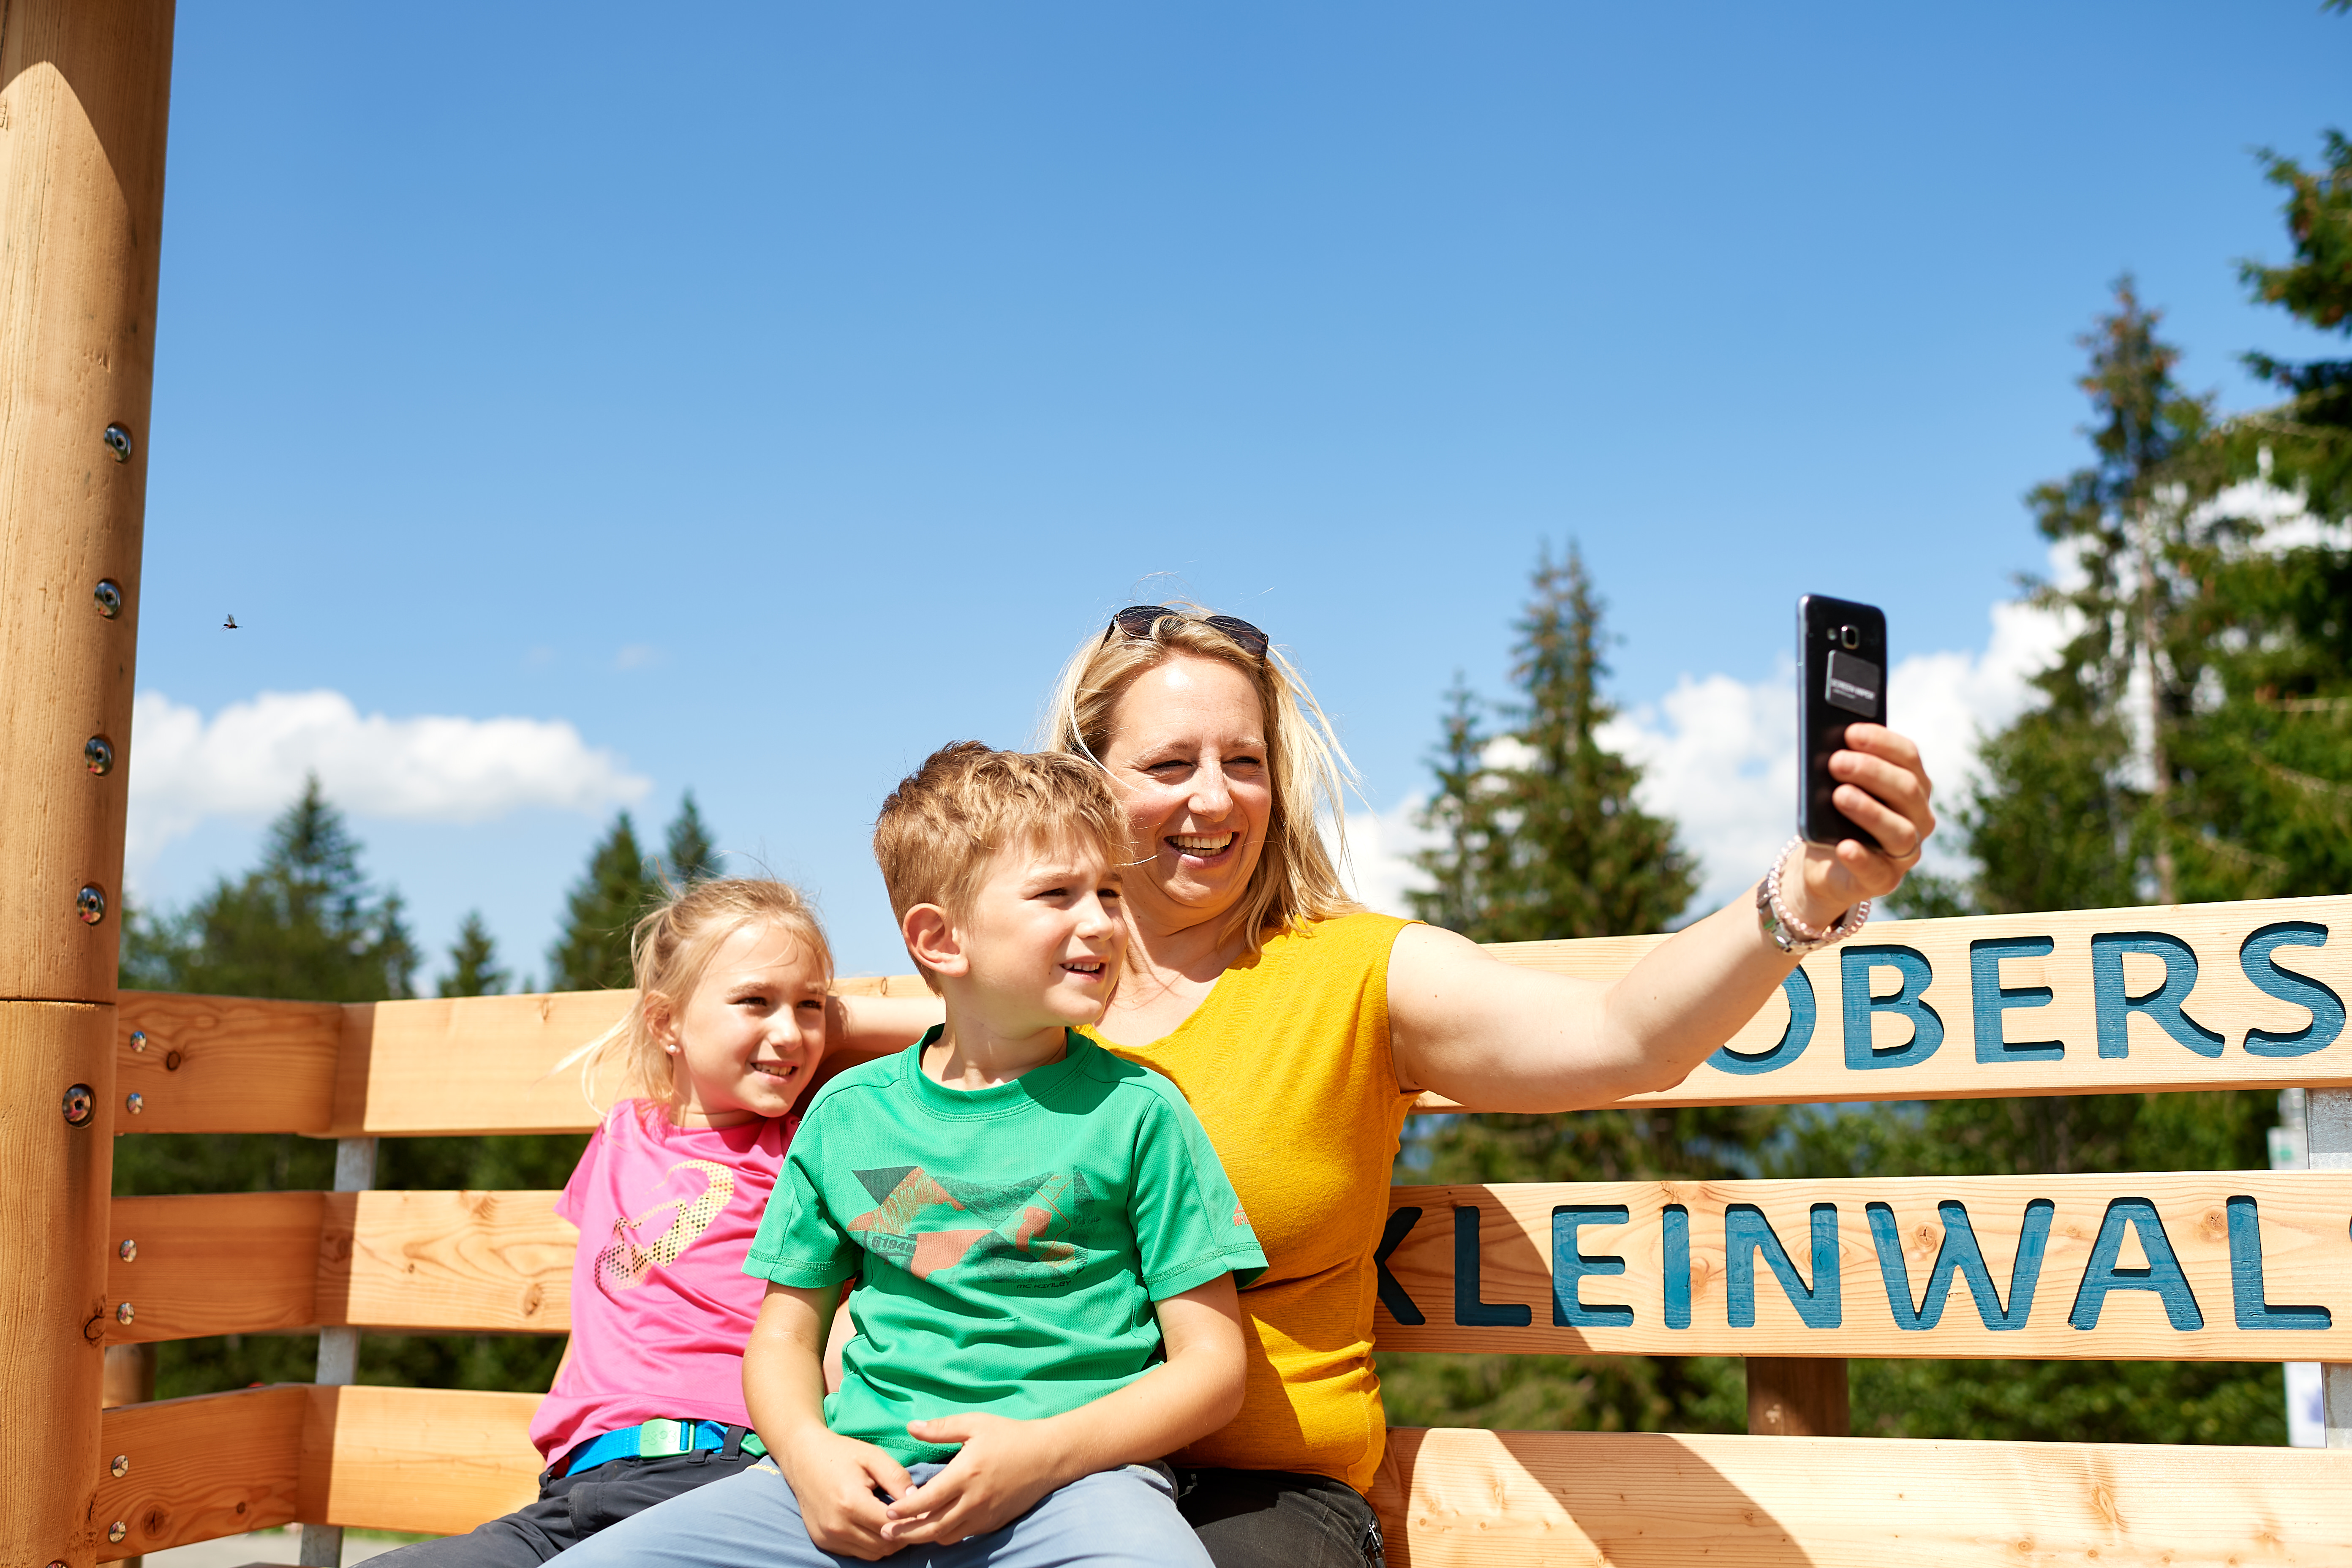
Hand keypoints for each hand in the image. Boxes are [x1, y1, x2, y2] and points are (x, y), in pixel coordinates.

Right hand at [777, 1430, 913, 1560]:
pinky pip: (856, 1553)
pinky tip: (875, 1524)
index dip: (912, 1521)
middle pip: (884, 1545)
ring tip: (896, 1521)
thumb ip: (897, 1478)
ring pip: (872, 1554)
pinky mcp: (823, 1541)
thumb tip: (919, 1500)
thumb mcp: (873, 1456)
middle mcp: (837, 1525)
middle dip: (903, 1534)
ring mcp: (828, 1537)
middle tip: (914, 1518)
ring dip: (888, 1542)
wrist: (803, 1457)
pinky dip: (870, 1544)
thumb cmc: (841, 1453)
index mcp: (851, 1502)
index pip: (893, 1526)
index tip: (924, 1511)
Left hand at [879, 1412, 1069, 1546]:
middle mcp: (974, 1500)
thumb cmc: (1010, 1435)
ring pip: (947, 1536)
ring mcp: (985, 1515)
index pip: (926, 1500)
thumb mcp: (975, 1424)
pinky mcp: (994, 1523)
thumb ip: (941, 1428)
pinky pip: (965, 1535)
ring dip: (925, 1537)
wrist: (1048, 1456)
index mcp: (966, 1474)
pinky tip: (936, 1528)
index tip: (887, 1512)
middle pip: (932, 1527)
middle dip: (906, 1532)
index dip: (904, 1510)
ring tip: (907, 1533)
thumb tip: (910, 1426)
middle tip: (885, 1533)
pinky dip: (946, 1535)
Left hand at [1789, 723, 1935, 926]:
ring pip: (1899, 830)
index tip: (1851, 732)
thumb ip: (1840, 767)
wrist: (1822, 862)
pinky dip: (1861, 858)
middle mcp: (1918, 817)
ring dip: (1869, 810)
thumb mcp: (1834, 786)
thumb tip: (1828, 747)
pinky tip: (1844, 845)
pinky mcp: (1885, 880)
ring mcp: (1906, 852)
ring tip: (1838, 795)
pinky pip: (1877, 870)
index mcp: (1912, 785)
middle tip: (1836, 761)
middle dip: (1871, 771)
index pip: (1908, 758)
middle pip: (1906, 790)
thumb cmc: (1834, 815)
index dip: (1882, 742)